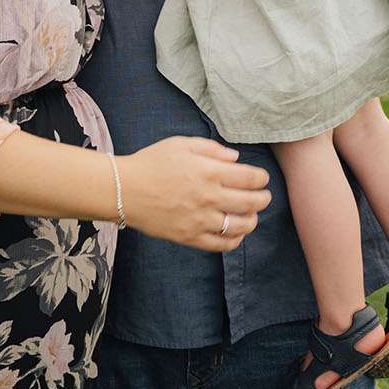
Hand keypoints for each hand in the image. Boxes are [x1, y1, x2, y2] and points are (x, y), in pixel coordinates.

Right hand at [120, 137, 270, 250]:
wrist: (123, 190)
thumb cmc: (152, 162)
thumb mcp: (181, 144)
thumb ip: (211, 148)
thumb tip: (235, 158)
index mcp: (209, 171)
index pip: (250, 178)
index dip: (262, 178)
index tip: (262, 178)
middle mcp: (209, 197)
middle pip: (251, 202)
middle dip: (263, 199)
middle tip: (264, 197)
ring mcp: (200, 220)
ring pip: (241, 225)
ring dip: (252, 220)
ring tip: (251, 215)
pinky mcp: (190, 237)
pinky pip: (222, 244)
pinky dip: (235, 240)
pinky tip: (236, 233)